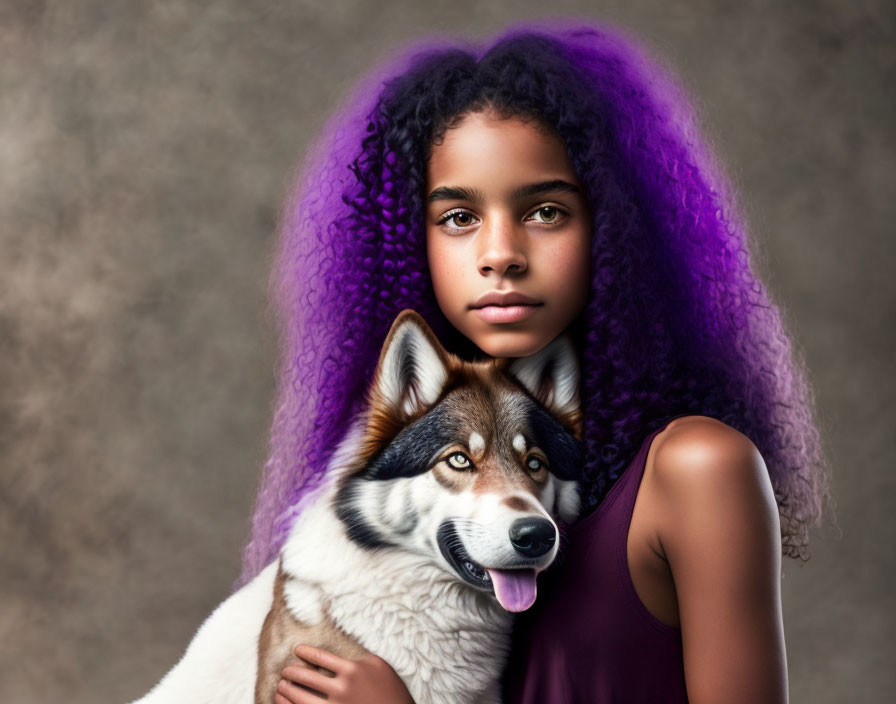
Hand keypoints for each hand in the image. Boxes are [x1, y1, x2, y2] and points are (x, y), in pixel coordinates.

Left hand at [275, 643, 414, 703]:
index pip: (320, 657)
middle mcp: (342, 688)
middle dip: (291, 674)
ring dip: (287, 692)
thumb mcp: (378, 665)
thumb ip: (359, 656)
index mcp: (352, 669)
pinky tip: (286, 703)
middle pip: (306, 678)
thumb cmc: (391, 690)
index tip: (298, 651)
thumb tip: (342, 645)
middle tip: (285, 671)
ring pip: (301, 699)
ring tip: (281, 687)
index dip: (305, 652)